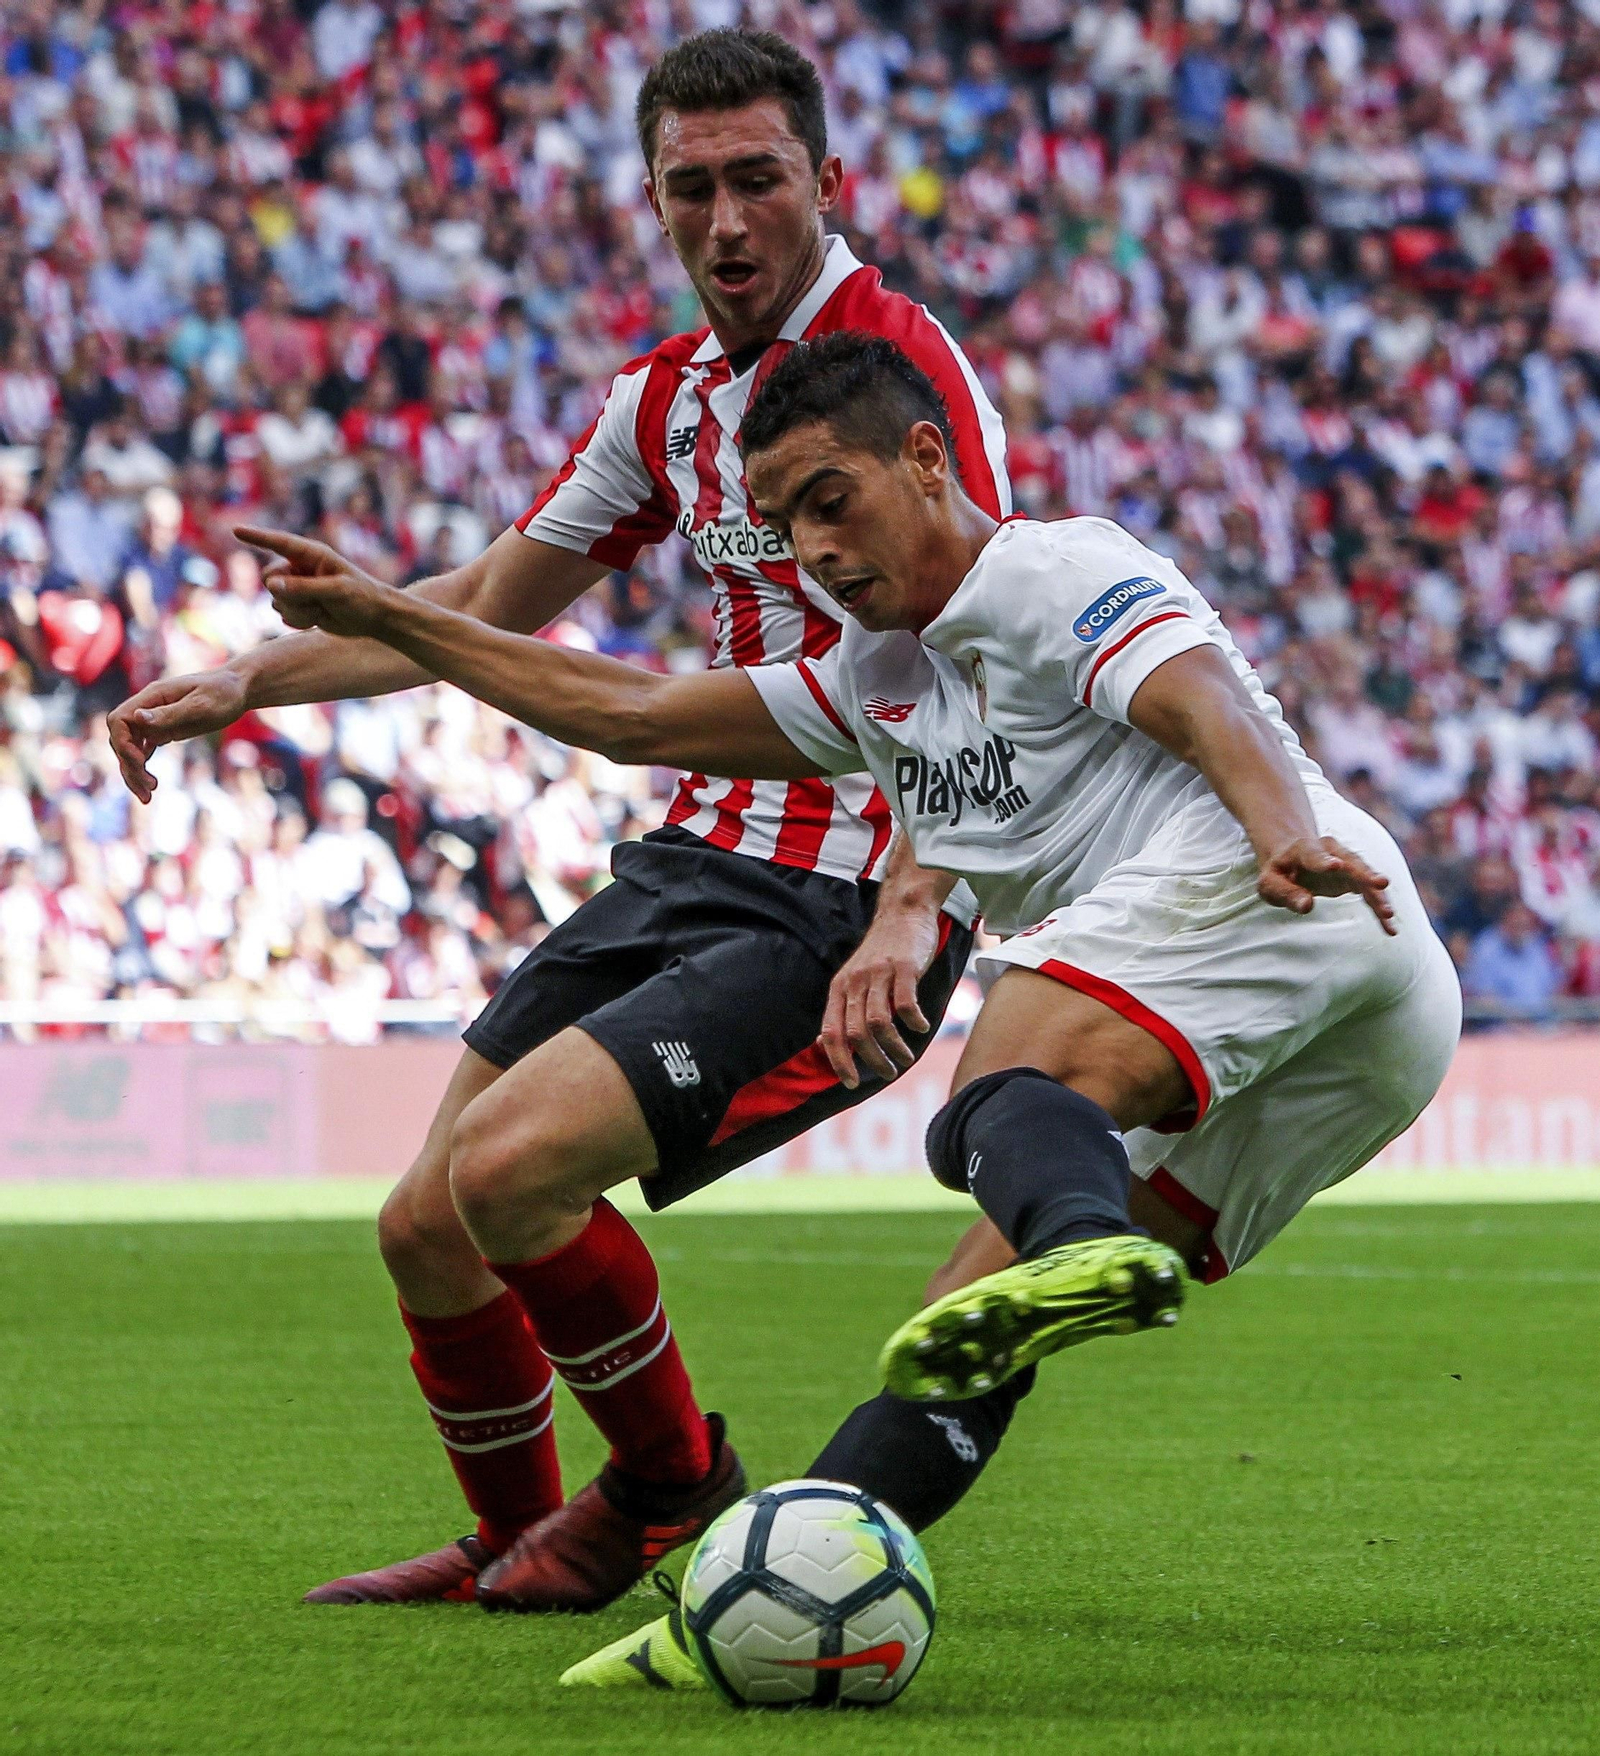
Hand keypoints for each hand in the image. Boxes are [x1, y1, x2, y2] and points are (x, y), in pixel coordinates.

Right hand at [108, 668, 248, 802]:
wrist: (238, 690)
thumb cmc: (223, 693)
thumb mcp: (201, 704)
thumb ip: (170, 713)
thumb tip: (138, 718)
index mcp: (152, 696)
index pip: (118, 720)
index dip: (123, 743)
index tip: (141, 761)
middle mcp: (147, 709)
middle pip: (121, 739)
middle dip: (129, 765)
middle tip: (149, 788)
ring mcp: (154, 721)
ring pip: (130, 749)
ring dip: (133, 772)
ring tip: (147, 797)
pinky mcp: (163, 731)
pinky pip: (143, 751)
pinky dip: (142, 769)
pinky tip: (150, 786)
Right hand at [235, 525, 395, 639]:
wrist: (375, 619)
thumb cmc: (363, 598)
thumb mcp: (336, 592)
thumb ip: (304, 588)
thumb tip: (271, 585)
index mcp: (312, 554)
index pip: (279, 542)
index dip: (257, 536)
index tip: (235, 529)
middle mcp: (301, 568)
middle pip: (269, 579)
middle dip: (286, 594)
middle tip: (315, 602)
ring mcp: (298, 587)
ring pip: (275, 600)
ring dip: (297, 611)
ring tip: (322, 611)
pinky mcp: (299, 605)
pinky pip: (283, 614)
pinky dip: (299, 620)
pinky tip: (319, 619)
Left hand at [818, 902, 942, 1088]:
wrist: (903, 912)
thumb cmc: (880, 952)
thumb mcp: (852, 979)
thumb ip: (840, 1009)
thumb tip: (822, 1042)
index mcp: (839, 988)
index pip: (831, 1033)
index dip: (838, 1061)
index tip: (851, 1083)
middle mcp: (855, 982)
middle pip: (856, 1033)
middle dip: (872, 1061)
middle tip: (888, 1073)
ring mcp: (880, 974)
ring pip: (879, 1023)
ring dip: (894, 1048)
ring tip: (905, 1058)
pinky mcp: (905, 967)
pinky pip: (907, 1004)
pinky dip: (914, 1023)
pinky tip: (922, 1028)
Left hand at [1258, 836, 1395, 934]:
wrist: (1293, 860)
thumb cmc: (1279, 873)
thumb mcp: (1270, 884)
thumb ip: (1286, 893)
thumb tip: (1306, 906)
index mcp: (1304, 850)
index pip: (1315, 855)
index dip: (1324, 860)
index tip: (1336, 866)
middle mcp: (1332, 852)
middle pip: (1351, 862)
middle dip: (1366, 874)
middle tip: (1381, 884)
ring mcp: (1348, 864)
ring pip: (1366, 878)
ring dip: (1378, 895)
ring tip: (1388, 914)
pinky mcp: (1356, 879)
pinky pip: (1371, 894)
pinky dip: (1380, 909)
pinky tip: (1390, 929)